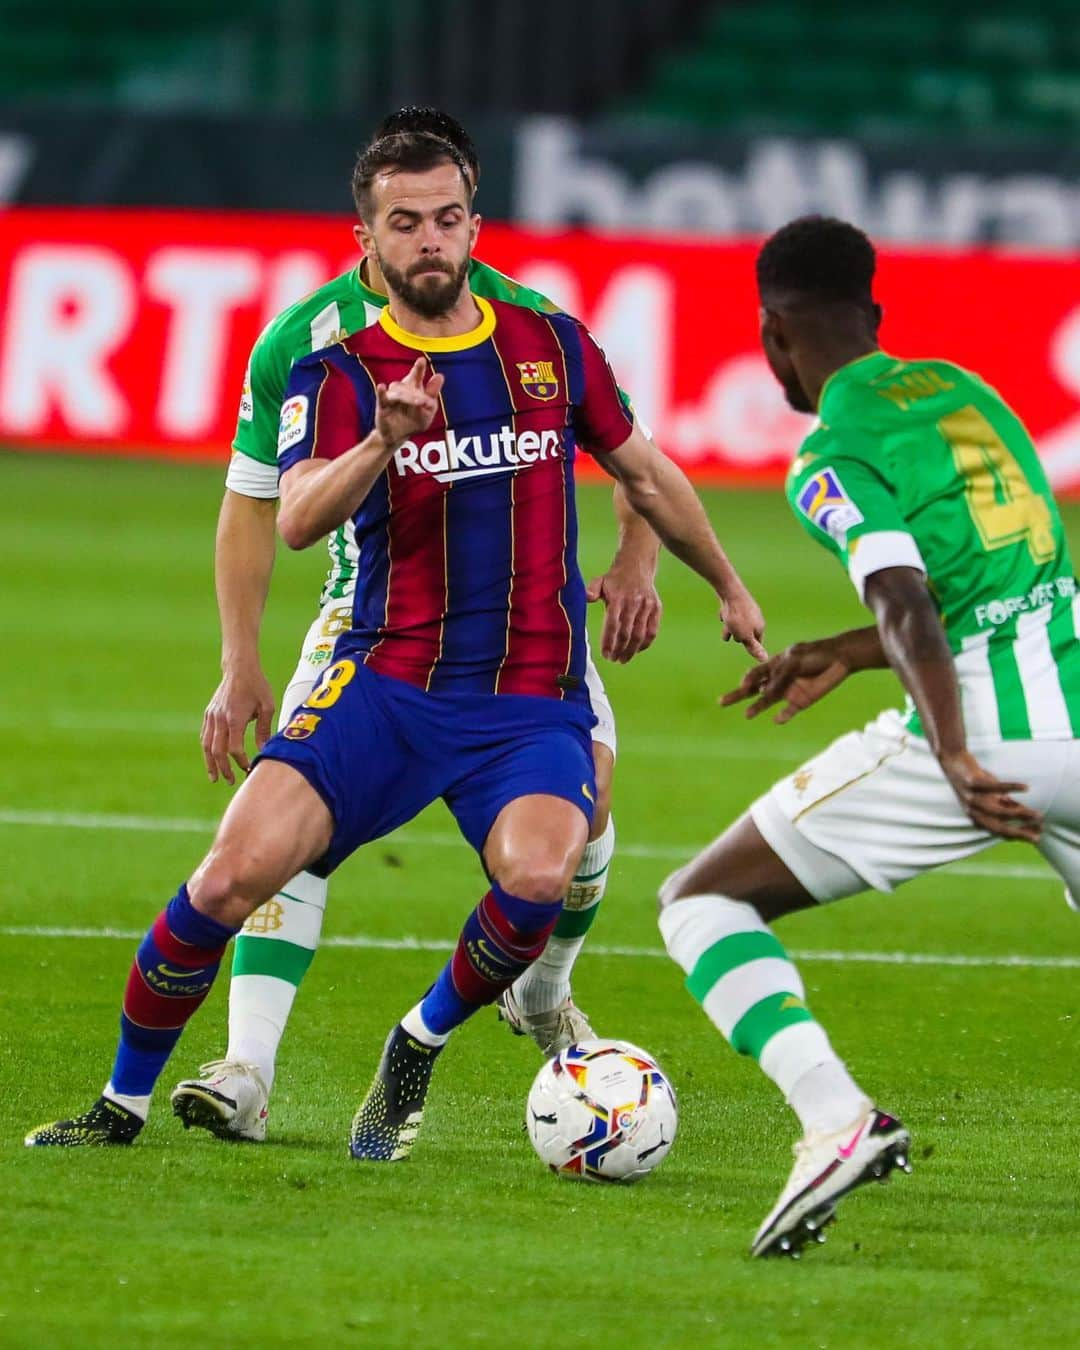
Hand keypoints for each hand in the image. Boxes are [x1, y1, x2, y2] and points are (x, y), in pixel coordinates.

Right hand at [201, 664, 275, 784]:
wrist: (239, 668)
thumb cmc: (257, 686)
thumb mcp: (267, 706)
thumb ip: (264, 729)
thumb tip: (264, 750)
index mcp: (235, 718)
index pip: (233, 748)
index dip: (240, 761)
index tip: (248, 767)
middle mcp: (220, 719)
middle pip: (217, 751)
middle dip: (223, 768)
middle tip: (230, 781)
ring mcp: (212, 716)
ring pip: (206, 745)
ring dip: (211, 763)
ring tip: (215, 777)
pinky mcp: (208, 714)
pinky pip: (204, 736)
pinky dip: (207, 749)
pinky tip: (211, 759)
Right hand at [374, 358, 444, 448]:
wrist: (398, 437)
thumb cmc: (414, 421)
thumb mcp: (428, 410)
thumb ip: (432, 394)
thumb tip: (440, 376)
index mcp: (414, 389)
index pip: (416, 376)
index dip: (419, 368)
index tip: (421, 360)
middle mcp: (402, 390)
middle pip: (408, 382)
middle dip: (415, 382)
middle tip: (425, 397)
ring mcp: (392, 397)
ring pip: (399, 392)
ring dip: (409, 397)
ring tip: (419, 402)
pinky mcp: (383, 406)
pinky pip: (381, 398)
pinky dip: (381, 392)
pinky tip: (381, 386)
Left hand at [586, 561, 661, 662]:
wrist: (637, 565)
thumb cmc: (615, 578)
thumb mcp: (600, 580)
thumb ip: (592, 590)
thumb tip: (587, 597)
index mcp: (618, 598)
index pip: (613, 624)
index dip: (609, 641)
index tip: (605, 654)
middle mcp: (633, 602)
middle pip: (627, 633)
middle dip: (620, 650)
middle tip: (613, 659)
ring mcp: (647, 606)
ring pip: (640, 634)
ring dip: (632, 650)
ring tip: (623, 659)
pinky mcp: (656, 608)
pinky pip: (652, 630)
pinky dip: (645, 643)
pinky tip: (637, 650)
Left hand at [719, 581, 766, 661]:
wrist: (730, 592)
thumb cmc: (738, 617)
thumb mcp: (745, 636)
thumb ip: (753, 647)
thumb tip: (765, 659)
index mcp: (759, 626)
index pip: (757, 642)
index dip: (749, 646)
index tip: (742, 643)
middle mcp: (755, 618)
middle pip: (746, 633)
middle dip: (737, 636)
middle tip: (732, 632)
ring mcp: (747, 610)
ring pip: (737, 624)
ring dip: (729, 628)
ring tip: (725, 625)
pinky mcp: (736, 604)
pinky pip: (731, 614)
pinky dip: (726, 615)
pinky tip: (723, 613)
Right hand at [721, 639, 849, 722]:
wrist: (839, 659)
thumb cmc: (814, 654)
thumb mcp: (793, 661)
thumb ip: (779, 677)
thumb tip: (764, 693)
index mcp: (774, 665)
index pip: (755, 674)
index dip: (747, 679)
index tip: (743, 685)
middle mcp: (778, 680)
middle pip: (753, 689)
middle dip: (737, 695)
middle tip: (721, 702)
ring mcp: (788, 691)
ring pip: (767, 702)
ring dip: (757, 707)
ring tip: (747, 715)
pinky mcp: (801, 702)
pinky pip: (788, 712)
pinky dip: (783, 716)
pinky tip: (777, 719)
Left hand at [937, 749, 1042, 842]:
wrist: (953, 761)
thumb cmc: (976, 780)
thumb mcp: (992, 796)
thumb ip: (1007, 805)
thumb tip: (1028, 815)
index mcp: (977, 818)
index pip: (1000, 832)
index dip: (1019, 835)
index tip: (1038, 836)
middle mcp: (972, 811)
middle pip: (998, 827)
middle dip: (1020, 831)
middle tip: (1039, 832)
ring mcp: (971, 798)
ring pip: (997, 811)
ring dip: (1019, 814)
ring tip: (1037, 814)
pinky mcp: (972, 782)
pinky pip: (994, 787)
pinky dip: (1011, 787)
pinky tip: (1026, 788)